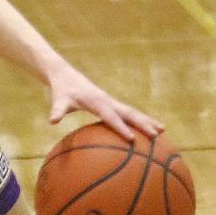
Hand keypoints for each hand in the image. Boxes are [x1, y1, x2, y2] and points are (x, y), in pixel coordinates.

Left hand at [46, 62, 163, 140]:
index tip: (132, 139)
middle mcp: (108, 101)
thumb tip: (52, 120)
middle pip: (129, 113)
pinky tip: (148, 129)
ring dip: (147, 121)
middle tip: (157, 135)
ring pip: (133, 112)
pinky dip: (139, 120)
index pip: (111, 116)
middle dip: (143, 124)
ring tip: (163, 131)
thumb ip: (57, 110)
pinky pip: (128, 114)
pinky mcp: (111, 104)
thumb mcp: (59, 100)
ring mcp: (111, 102)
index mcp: (97, 102)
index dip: (121, 127)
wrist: (65, 76)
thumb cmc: (62, 91)